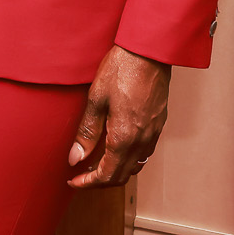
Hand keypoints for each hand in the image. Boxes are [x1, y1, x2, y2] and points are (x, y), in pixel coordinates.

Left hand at [66, 45, 170, 188]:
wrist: (149, 51)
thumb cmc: (122, 69)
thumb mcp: (96, 99)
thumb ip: (87, 132)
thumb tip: (75, 158)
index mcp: (124, 137)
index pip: (107, 175)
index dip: (88, 183)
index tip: (74, 181)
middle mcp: (142, 141)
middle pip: (122, 176)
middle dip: (100, 181)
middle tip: (81, 175)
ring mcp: (153, 133)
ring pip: (135, 166)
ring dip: (115, 171)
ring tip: (96, 163)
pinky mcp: (159, 124)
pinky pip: (144, 153)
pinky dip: (129, 159)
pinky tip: (116, 148)